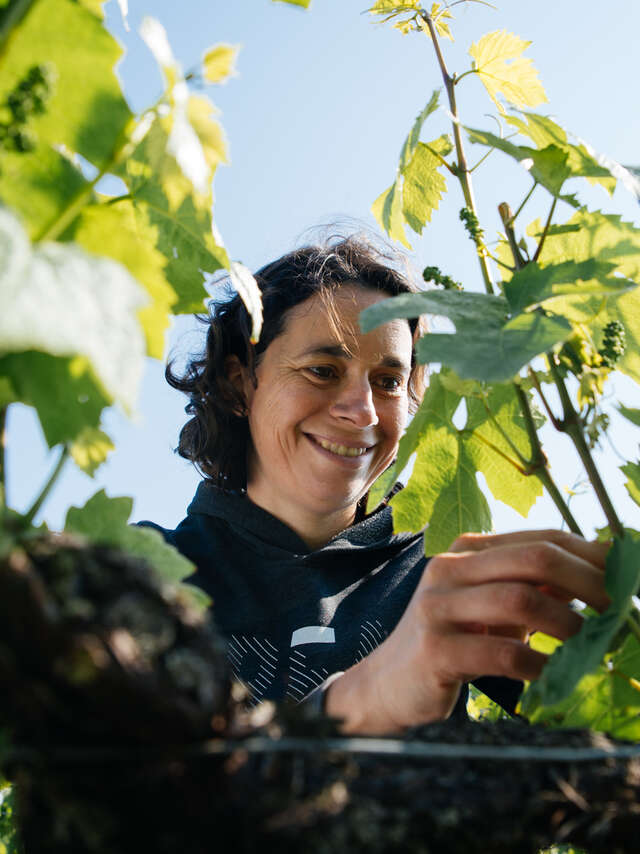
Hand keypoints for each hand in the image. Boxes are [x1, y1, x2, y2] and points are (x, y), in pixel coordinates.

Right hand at [325, 530, 609, 733]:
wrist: (388, 682)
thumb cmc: (450, 641)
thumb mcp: (491, 608)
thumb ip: (533, 589)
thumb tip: (596, 578)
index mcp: (465, 551)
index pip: (538, 539)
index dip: (588, 555)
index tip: (625, 577)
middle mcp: (449, 568)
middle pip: (533, 559)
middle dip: (588, 581)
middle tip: (618, 608)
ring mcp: (438, 606)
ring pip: (520, 599)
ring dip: (567, 624)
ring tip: (587, 642)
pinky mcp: (435, 649)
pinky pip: (502, 653)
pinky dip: (538, 665)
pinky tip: (550, 674)